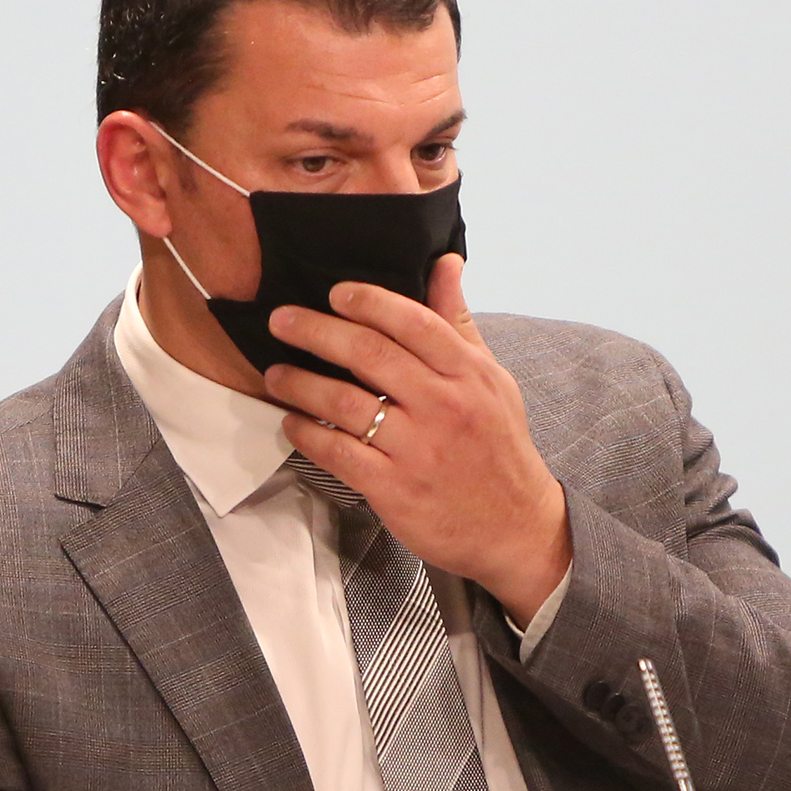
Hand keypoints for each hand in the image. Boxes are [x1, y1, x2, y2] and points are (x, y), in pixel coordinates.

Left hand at [265, 255, 571, 625]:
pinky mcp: (395, 489)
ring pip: (346, 404)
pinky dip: (308, 434)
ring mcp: (418, 449)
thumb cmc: (497, 446)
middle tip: (281, 320)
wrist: (515, 527)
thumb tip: (445, 262)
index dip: (370, 302)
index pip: (414, 322)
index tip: (336, 293)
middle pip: (370, 355)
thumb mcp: (490, 380)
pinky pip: (339, 453)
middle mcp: (444, 406)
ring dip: (301, 383)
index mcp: (468, 374)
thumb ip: (458, 323)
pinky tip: (292, 422)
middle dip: (316, 331)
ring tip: (275, 374)